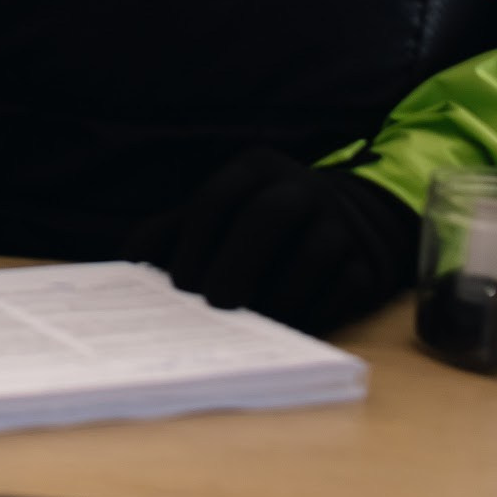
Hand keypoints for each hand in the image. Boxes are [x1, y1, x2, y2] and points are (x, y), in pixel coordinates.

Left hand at [129, 147, 419, 334]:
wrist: (340, 222)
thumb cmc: (250, 224)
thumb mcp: (211, 215)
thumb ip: (168, 232)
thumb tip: (129, 262)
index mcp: (253, 170)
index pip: (216, 200)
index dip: (193, 244)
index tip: (179, 286)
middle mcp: (300, 187)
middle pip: (268, 217)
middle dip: (236, 264)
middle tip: (216, 305)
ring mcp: (340, 223)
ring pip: (315, 252)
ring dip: (280, 293)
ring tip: (254, 321)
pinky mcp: (367, 262)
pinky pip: (345, 286)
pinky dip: (316, 309)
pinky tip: (290, 326)